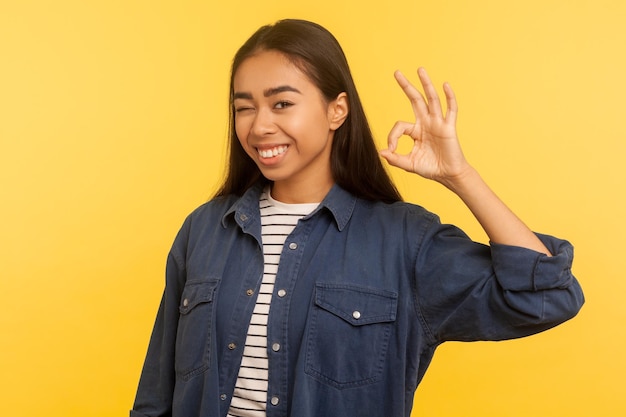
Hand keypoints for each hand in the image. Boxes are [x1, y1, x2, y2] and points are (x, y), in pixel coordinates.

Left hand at [379, 68, 470, 186]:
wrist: (448, 175)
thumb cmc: (430, 168)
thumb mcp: (409, 164)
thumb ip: (395, 159)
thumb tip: (381, 152)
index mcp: (415, 131)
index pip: (400, 125)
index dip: (392, 136)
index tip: (391, 149)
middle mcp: (426, 123)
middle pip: (415, 100)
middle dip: (406, 86)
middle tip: (396, 72)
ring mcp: (438, 123)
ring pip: (432, 99)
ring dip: (426, 84)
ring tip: (420, 70)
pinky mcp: (449, 127)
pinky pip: (451, 109)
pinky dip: (449, 97)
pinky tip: (445, 85)